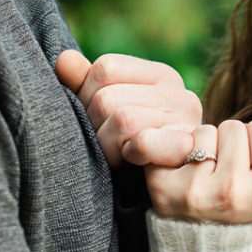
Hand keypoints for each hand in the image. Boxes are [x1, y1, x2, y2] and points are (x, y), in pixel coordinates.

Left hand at [56, 50, 202, 167]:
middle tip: (105, 145)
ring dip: (108, 146)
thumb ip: (84, 83)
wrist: (168, 192)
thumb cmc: (131, 151)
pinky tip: (134, 161)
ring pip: (122, 119)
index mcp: (161, 76)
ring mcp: (188, 122)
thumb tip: (64, 60)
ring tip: (118, 155)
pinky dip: (131, 152)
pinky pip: (144, 141)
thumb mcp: (106, 112)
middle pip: (108, 97)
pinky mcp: (187, 150)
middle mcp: (180, 93)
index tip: (96, 121)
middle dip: (95, 126)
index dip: (87, 95)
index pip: (106, 68)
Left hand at [145, 120, 251, 223]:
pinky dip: (181, 151)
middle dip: (233, 143)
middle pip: (234, 127)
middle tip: (230, 172)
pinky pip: (176, 142)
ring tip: (211, 175)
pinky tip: (187, 173)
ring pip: (205, 132)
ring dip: (208, 146)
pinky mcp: (165, 189)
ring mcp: (196, 192)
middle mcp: (232, 192)